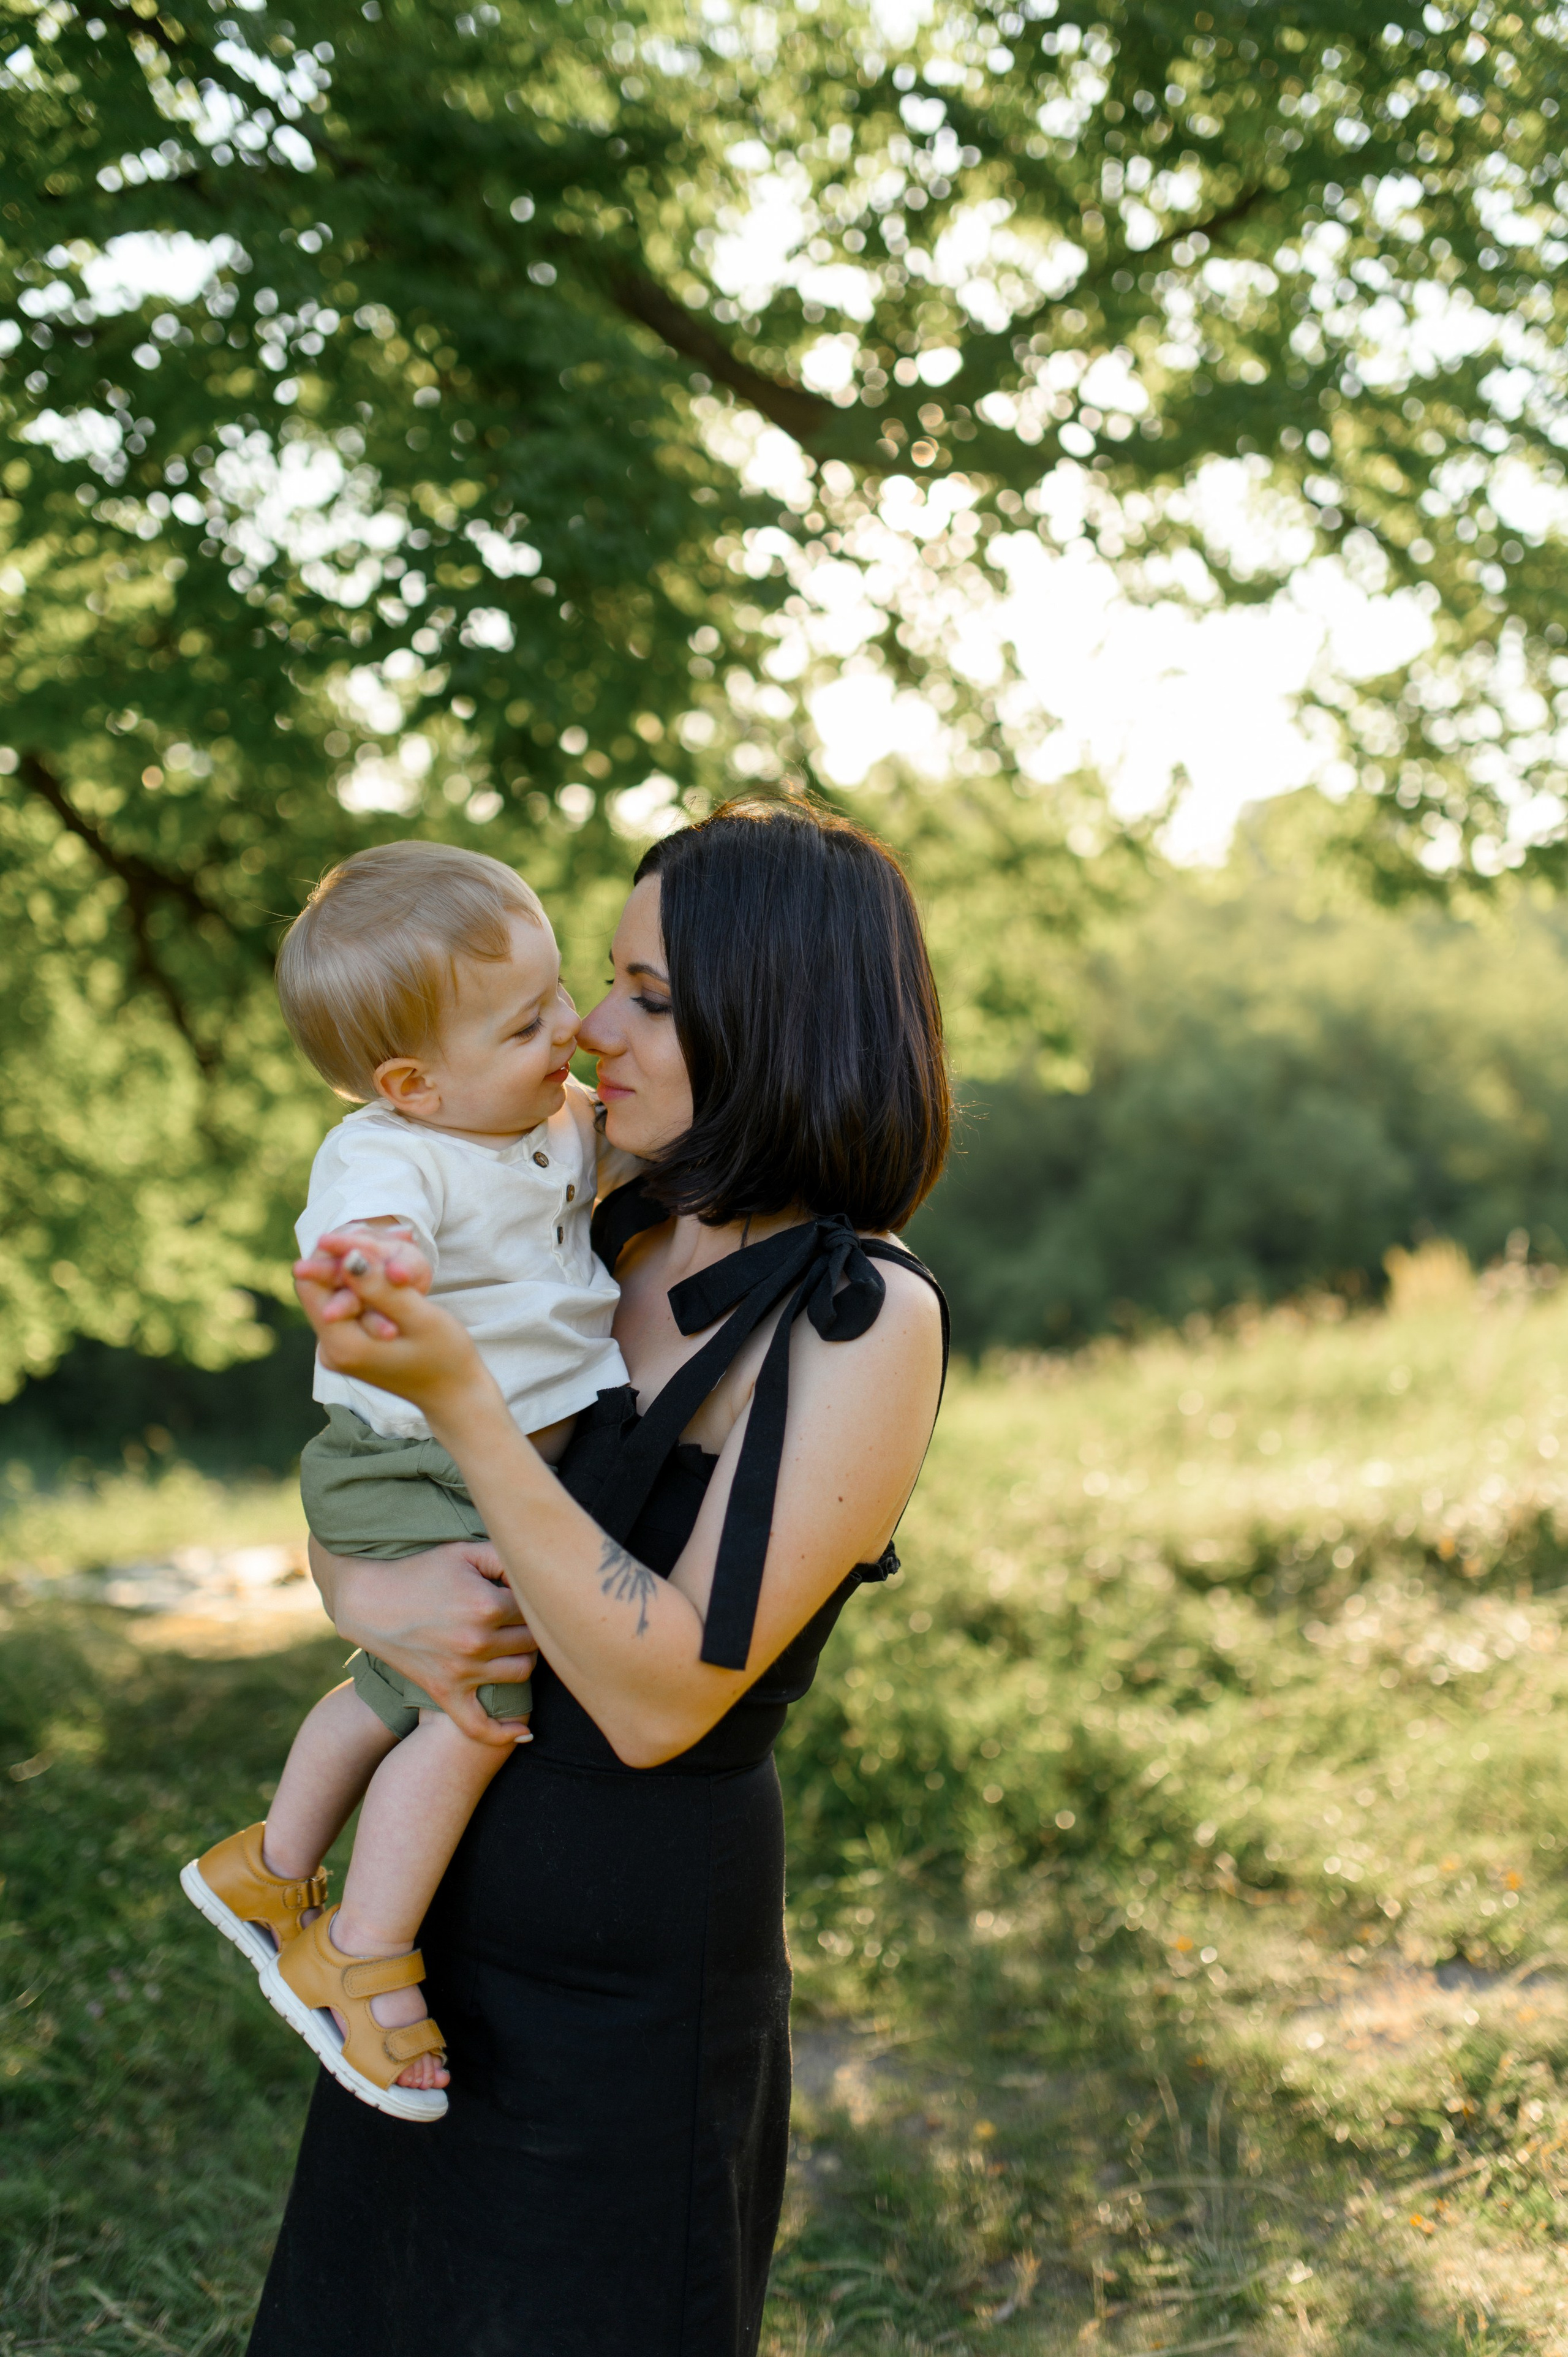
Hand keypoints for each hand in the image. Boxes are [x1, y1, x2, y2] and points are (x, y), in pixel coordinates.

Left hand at [294, 1242, 480, 1417]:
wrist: (455, 1395)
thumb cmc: (446, 1357)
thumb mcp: (419, 1317)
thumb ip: (381, 1287)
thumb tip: (348, 1256)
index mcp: (341, 1346)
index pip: (311, 1284)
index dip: (332, 1253)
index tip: (365, 1232)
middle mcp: (330, 1350)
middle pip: (320, 1287)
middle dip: (348, 1258)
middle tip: (388, 1234)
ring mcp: (338, 1350)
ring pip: (335, 1293)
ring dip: (360, 1269)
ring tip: (396, 1244)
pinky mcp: (350, 1347)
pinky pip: (348, 1306)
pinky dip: (367, 1286)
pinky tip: (394, 1271)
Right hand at [311, 1537, 538, 1747]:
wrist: (370, 1601)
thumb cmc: (421, 1571)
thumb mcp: (465, 1551)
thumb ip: (506, 1556)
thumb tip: (538, 1574)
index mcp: (487, 1606)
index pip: (535, 1609)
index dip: (532, 1599)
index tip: (520, 1593)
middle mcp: (478, 1642)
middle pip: (533, 1641)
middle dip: (532, 1628)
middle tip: (521, 1618)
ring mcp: (462, 1672)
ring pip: (521, 1673)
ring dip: (524, 1659)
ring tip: (515, 1645)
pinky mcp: (445, 1692)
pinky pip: (478, 1725)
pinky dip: (502, 1733)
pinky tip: (524, 1734)